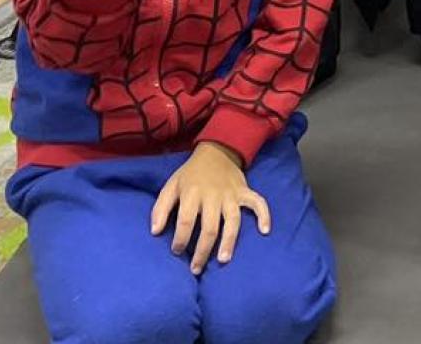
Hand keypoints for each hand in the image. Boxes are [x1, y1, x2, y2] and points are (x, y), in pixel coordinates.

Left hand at [150, 143, 268, 274]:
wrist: (216, 151)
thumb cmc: (191, 174)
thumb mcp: (171, 186)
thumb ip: (161, 208)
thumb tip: (155, 232)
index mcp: (192, 193)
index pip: (186, 220)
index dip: (180, 239)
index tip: (177, 251)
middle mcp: (213, 195)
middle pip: (210, 227)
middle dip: (202, 250)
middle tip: (196, 269)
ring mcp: (232, 195)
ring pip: (233, 220)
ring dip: (229, 241)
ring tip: (223, 260)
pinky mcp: (245, 192)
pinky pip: (258, 203)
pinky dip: (264, 215)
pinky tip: (265, 231)